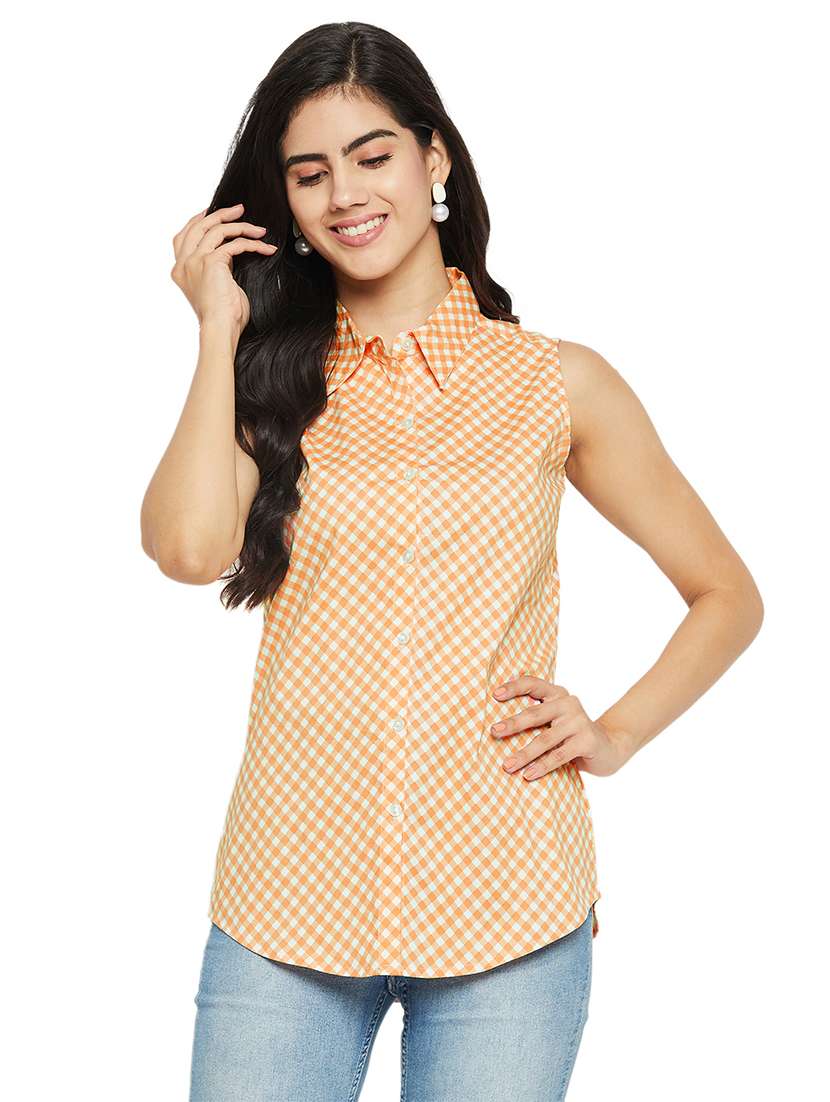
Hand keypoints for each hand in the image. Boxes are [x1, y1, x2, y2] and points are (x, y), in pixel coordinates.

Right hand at [170, 201, 277, 332]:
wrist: (220, 329)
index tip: (214, 211)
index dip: (199, 220)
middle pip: (198, 226)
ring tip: (259, 230)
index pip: (184, 235)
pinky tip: (265, 248)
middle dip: (220, 214)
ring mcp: (195, 261)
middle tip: (239, 209)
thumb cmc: (221, 316)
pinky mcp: (211, 262)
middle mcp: (184, 263)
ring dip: (241, 226)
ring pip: (217, 230)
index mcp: (180, 270)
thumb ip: (215, 267)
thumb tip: (228, 252)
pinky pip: (234, 245)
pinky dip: (252, 244)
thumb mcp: (214, 286)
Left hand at [489, 676, 632, 778]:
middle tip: (494, 732)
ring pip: (545, 739)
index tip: (495, 695)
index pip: (533, 684)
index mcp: (557, 695)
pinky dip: (542, 766)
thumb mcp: (556, 720)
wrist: (610, 747)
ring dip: (524, 754)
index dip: (514, 687)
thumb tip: (499, 726)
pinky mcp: (587, 741)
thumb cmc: (572, 734)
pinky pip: (559, 755)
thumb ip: (536, 716)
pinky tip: (528, 775)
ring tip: (507, 765)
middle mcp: (568, 704)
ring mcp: (579, 722)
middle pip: (535, 713)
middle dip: (512, 724)